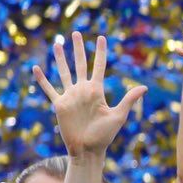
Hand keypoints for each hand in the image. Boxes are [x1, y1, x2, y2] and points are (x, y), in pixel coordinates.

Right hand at [32, 32, 145, 156]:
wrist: (88, 149)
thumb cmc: (105, 135)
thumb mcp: (119, 116)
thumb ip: (129, 100)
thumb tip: (145, 87)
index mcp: (97, 90)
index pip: (99, 66)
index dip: (100, 52)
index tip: (101, 37)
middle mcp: (83, 90)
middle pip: (80, 64)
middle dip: (79, 48)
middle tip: (76, 33)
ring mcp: (70, 96)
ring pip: (64, 72)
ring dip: (61, 59)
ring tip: (58, 44)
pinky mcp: (59, 104)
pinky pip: (49, 89)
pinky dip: (43, 80)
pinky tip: (37, 68)